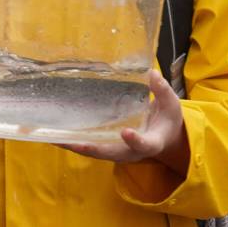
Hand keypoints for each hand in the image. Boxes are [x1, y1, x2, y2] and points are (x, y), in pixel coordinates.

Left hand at [59, 70, 188, 174]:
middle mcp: (133, 151)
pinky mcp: (110, 148)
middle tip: (74, 143)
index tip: (126, 132)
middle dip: (92, 148)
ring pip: (97, 153)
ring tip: (56, 140)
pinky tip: (57, 137)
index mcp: (152, 142)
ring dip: (77, 147)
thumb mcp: (171, 106)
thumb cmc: (167, 121)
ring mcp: (120, 152)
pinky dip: (76, 144)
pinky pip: (92, 148)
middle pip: (112, 153)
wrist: (165, 139)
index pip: (144, 144)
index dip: (135, 140)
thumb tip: (151, 73)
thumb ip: (162, 91)